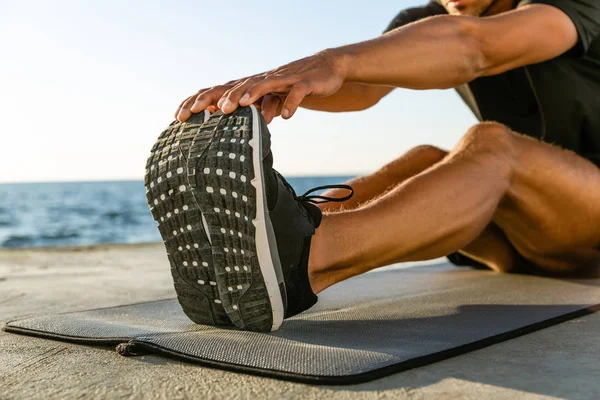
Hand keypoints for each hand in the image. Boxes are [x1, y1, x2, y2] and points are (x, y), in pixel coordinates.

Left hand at [175, 49, 348, 121]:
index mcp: (252, 86)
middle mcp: (263, 80)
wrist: (325, 70)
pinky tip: (286, 117)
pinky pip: (297, 93)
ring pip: (262, 85)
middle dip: (214, 99)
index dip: (198, 102)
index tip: (179, 116)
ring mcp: (283, 80)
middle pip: (235, 87)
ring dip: (248, 95)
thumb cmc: (292, 87)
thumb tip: (234, 124)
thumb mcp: (269, 100)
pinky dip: (291, 104)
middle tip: (196, 112)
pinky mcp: (304, 83)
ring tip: (235, 107)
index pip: (220, 92)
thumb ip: (253, 110)